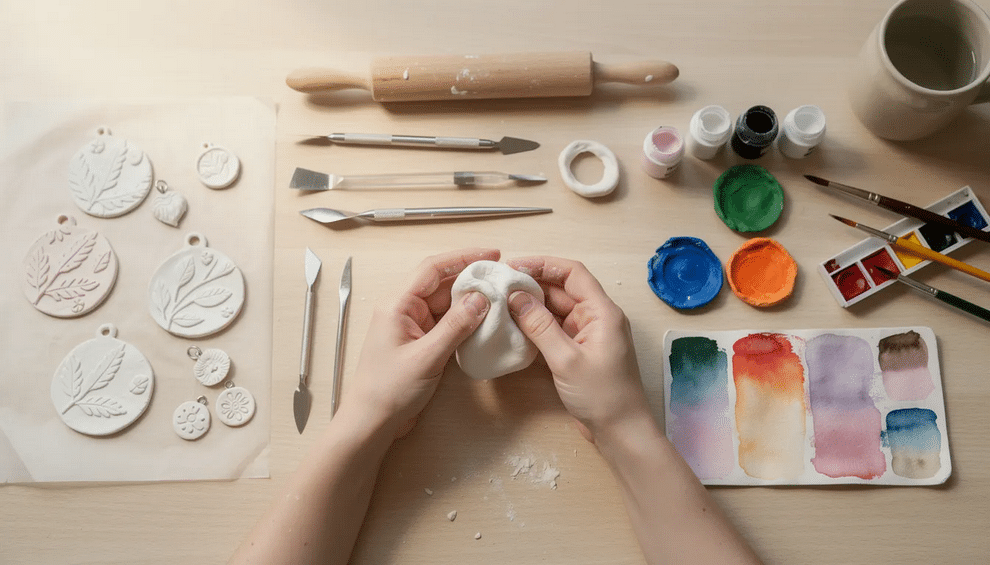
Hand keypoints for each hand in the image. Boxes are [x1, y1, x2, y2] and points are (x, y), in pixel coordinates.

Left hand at [347, 248, 496, 435]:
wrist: (372, 422)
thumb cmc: (389, 390)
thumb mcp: (427, 356)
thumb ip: (456, 326)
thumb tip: (482, 299)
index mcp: (398, 304)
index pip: (433, 268)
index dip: (463, 257)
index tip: (492, 255)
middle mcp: (405, 309)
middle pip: (442, 284)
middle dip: (472, 279)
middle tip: (503, 278)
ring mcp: (413, 326)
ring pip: (447, 304)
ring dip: (471, 301)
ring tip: (501, 298)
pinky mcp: (421, 342)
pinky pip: (447, 322)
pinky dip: (466, 320)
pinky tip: (486, 321)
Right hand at [505, 256, 649, 441]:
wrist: (621, 432)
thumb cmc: (602, 395)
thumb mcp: (566, 359)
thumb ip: (539, 326)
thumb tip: (514, 296)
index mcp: (602, 312)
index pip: (572, 273)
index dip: (543, 265)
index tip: (513, 267)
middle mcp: (595, 318)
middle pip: (561, 290)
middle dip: (531, 285)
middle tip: (498, 285)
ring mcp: (586, 335)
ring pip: (555, 311)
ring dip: (530, 307)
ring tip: (500, 304)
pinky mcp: (577, 352)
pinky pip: (554, 330)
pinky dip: (535, 327)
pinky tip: (513, 328)